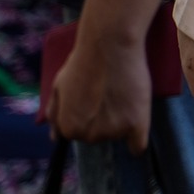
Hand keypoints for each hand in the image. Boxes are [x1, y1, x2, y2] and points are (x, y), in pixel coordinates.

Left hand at [45, 29, 152, 150]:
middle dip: (104, 120)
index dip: (87, 116)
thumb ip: (55, 114)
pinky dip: (137, 139)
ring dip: (122, 121)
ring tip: (121, 94)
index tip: (94, 100)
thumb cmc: (83, 63)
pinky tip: (137, 123)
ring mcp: (113, 132)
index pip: (79, 135)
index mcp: (69, 128)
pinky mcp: (136, 125)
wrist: (109, 47)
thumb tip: (55, 137)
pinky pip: (138, 146)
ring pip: (119, 136)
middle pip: (100, 137)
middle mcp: (89, 136)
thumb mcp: (58, 87)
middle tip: (109, 94)